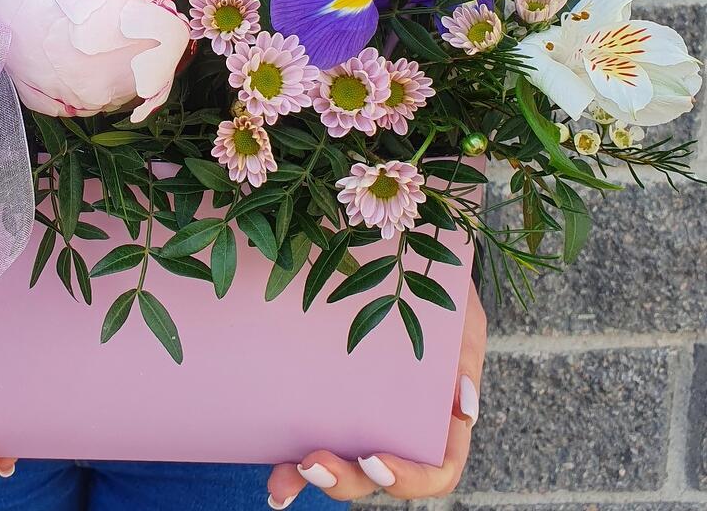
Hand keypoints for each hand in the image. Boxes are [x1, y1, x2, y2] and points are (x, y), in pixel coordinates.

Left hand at [266, 287, 485, 506]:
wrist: (402, 259)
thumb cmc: (439, 290)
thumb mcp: (461, 316)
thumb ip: (463, 357)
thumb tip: (464, 409)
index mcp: (441, 418)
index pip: (436, 469)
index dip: (410, 478)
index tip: (375, 462)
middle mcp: (401, 427)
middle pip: (379, 475)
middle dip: (346, 480)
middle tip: (315, 465)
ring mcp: (362, 417)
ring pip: (342, 465)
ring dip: (313, 479)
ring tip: (286, 476)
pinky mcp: (328, 399)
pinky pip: (311, 437)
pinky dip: (292, 466)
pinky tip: (276, 483)